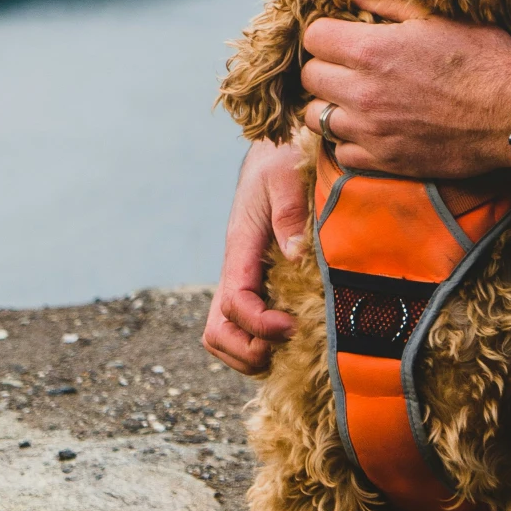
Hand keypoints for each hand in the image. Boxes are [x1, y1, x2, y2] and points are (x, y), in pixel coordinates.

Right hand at [203, 137, 312, 374]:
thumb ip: (289, 213)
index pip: (234, 302)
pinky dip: (257, 344)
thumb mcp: (286, 177)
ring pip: (223, 335)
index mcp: (240, 248)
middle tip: (287, 343)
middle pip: (217, 331)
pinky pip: (241, 327)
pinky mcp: (254, 283)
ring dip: (249, 355)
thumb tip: (294, 254)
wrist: (272, 155)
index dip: (258, 324)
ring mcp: (242, 280)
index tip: (290, 327)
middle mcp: (235, 270)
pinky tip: (290, 340)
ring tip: (288, 348)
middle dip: (247, 351)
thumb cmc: (279, 163)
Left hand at [299, 0, 510, 177]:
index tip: (343, 36)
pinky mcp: (384, 160)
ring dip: (332, 105)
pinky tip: (371, 127)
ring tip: (357, 98)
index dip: (327, 33)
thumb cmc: (481, 58)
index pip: (313, 37)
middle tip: (351, 66)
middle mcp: (362, 92)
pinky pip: (341, 152)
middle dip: (326, 67)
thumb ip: (384, 2)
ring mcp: (370, 130)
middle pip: (309, 77)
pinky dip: (349, 140)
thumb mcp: (436, 17)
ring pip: (317, 117)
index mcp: (371, 50)